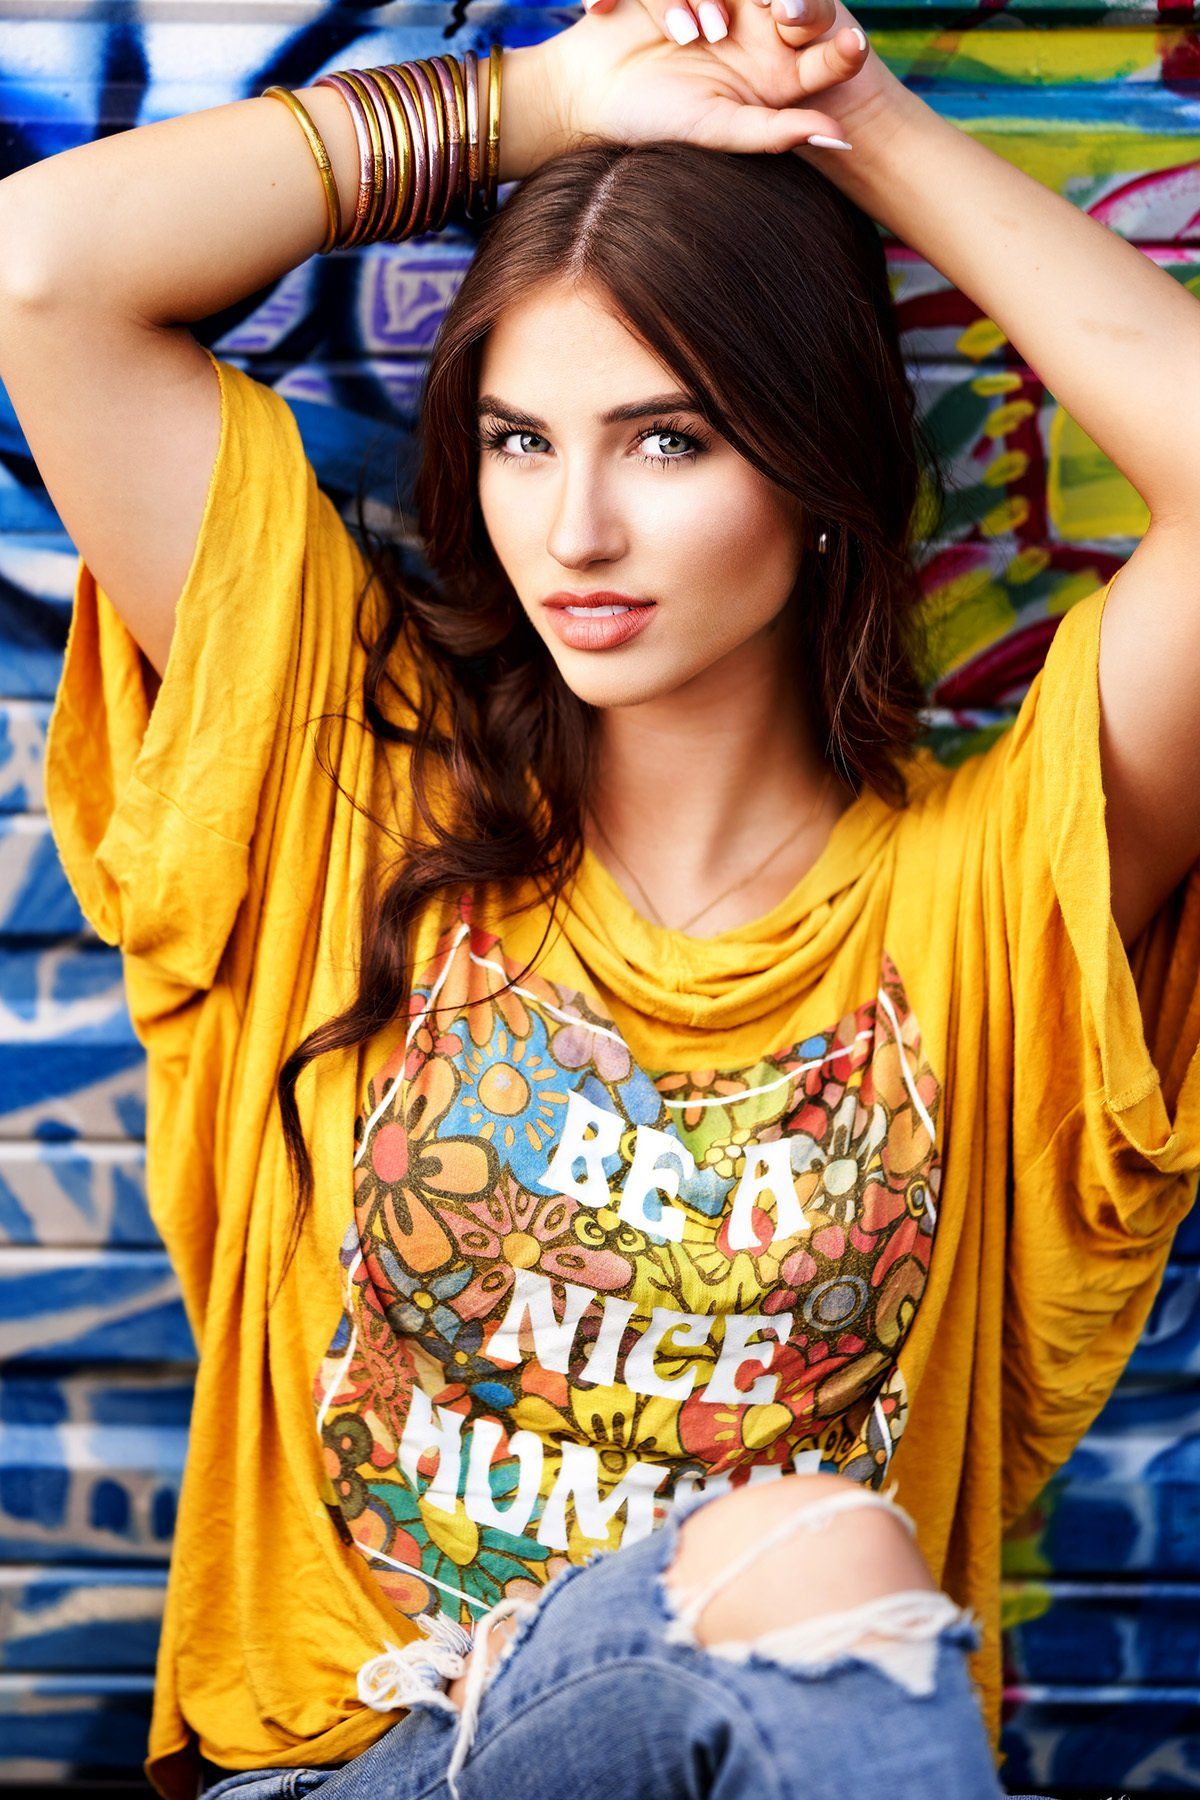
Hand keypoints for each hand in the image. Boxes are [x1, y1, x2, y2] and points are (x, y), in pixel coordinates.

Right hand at [529, 0, 878, 161]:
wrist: (585, 92)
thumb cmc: (652, 121)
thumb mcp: (716, 127)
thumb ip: (777, 133)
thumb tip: (844, 143)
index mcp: (775, 73)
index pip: (824, 54)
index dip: (838, 50)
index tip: (852, 45)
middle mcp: (760, 30)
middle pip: (794, 6)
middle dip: (790, 6)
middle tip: (778, 13)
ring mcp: (724, 0)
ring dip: (711, 0)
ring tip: (682, 36)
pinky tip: (631, 12)